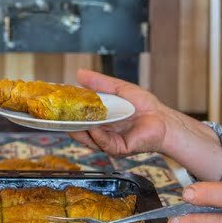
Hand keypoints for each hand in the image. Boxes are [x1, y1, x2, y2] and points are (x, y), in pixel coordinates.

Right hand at [70, 69, 221, 178]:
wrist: (163, 119)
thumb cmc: (144, 106)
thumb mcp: (119, 89)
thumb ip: (99, 83)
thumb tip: (79, 74)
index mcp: (101, 120)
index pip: (79, 119)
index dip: (69, 113)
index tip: (58, 105)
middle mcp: (102, 133)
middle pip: (80, 131)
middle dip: (69, 124)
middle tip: (60, 114)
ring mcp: (109, 142)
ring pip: (89, 139)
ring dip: (81, 130)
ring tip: (74, 120)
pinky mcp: (119, 149)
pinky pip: (104, 143)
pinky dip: (98, 136)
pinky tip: (94, 128)